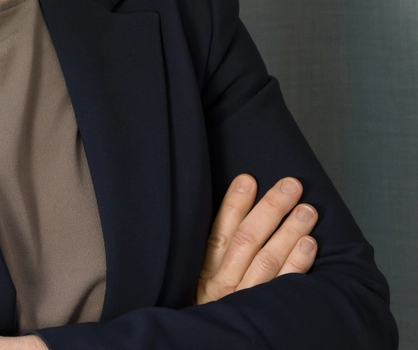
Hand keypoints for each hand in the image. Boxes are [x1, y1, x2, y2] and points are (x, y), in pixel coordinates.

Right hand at [196, 174, 317, 303]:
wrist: (216, 345)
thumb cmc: (213, 308)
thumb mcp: (202, 280)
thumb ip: (215, 252)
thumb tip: (237, 210)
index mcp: (205, 273)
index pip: (220, 232)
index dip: (235, 204)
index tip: (249, 179)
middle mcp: (224, 286)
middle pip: (248, 240)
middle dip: (271, 209)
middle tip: (291, 186)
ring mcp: (248, 301)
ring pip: (269, 259)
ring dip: (290, 231)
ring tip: (307, 209)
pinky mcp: (269, 315)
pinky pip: (285, 286)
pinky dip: (298, 263)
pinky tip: (309, 243)